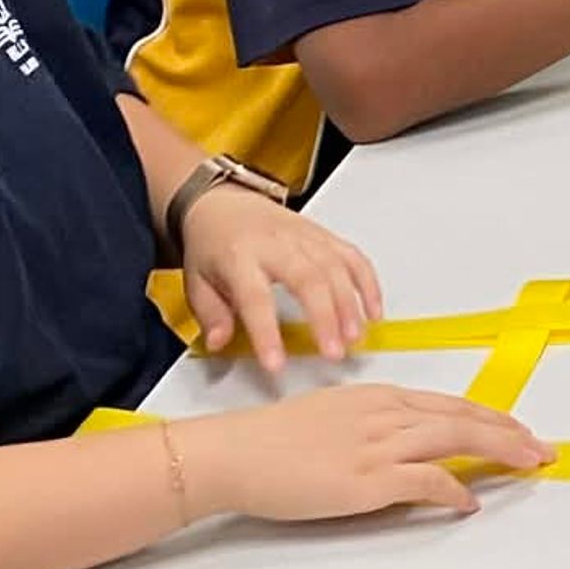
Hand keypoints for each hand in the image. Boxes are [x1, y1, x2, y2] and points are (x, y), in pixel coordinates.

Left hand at [180, 187, 381, 375]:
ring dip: (350, 304)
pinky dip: (367, 282)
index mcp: (238, 257)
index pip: (255, 298)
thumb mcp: (196, 282)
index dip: (267, 333)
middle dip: (326, 318)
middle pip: (308, 279)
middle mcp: (275, 244)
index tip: (276, 364)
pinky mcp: (323, 234)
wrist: (222, 203)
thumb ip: (211, 315)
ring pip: (335, 267)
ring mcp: (304, 236)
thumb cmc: (211, 247)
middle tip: (334, 352)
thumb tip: (220, 342)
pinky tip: (373, 309)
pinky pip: (352, 256)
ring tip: (355, 337)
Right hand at [182, 386, 553, 522]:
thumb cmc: (274, 439)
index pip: (450, 404)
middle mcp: (386, 414)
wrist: (236, 452)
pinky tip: (469, 501)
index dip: (489, 417)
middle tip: (542, 448)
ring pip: (456, 440)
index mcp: (380, 397)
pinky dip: (452, 489)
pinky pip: (425, 481)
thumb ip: (372, 424)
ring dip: (499, 453)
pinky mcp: (366, 479)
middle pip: (464, 418)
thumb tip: (401, 443)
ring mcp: (378, 445)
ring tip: (529, 464)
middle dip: (510, 433)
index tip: (517, 428)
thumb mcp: (334, 416)